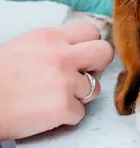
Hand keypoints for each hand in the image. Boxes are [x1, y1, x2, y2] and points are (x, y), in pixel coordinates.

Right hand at [0, 22, 113, 140]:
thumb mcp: (26, 46)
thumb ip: (56, 45)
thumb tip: (78, 50)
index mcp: (51, 37)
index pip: (92, 31)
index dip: (90, 45)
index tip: (84, 55)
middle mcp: (62, 56)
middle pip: (105, 53)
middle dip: (97, 66)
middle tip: (82, 75)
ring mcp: (66, 81)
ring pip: (96, 88)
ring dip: (80, 95)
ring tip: (54, 96)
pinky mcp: (64, 106)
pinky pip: (80, 113)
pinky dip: (67, 116)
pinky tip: (47, 112)